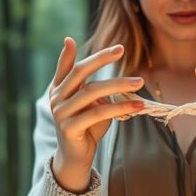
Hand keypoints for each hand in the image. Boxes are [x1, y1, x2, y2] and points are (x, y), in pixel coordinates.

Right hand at [49, 38, 144, 191]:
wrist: (76, 157)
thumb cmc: (87, 127)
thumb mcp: (91, 104)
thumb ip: (96, 89)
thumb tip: (118, 80)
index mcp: (58, 89)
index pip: (68, 66)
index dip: (74, 51)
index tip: (84, 39)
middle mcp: (56, 98)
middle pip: (80, 73)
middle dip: (101, 59)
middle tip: (121, 50)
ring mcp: (61, 113)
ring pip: (92, 92)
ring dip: (118, 85)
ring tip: (139, 82)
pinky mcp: (69, 128)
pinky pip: (98, 113)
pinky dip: (120, 107)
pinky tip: (137, 105)